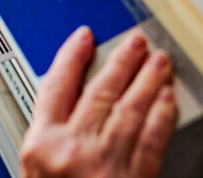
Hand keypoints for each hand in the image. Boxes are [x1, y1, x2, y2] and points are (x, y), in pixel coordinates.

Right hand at [20, 27, 176, 177]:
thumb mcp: (35, 166)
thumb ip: (50, 132)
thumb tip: (69, 96)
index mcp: (42, 144)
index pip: (57, 86)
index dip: (72, 56)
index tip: (84, 37)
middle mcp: (73, 150)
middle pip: (101, 92)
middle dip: (122, 61)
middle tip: (135, 41)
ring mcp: (105, 164)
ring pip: (130, 110)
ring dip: (148, 80)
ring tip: (158, 62)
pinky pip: (152, 139)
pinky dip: (162, 115)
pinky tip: (167, 99)